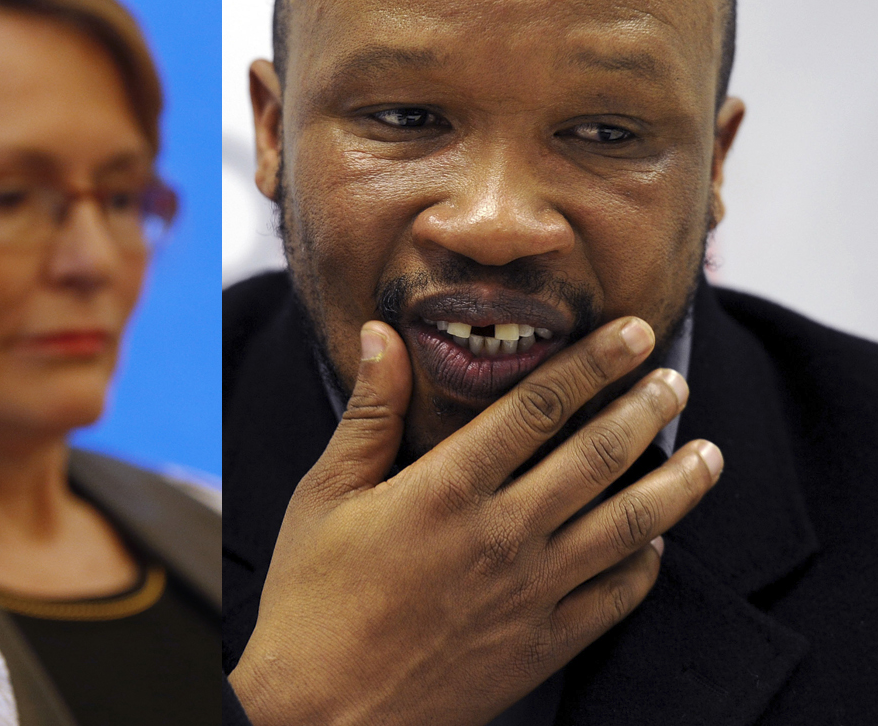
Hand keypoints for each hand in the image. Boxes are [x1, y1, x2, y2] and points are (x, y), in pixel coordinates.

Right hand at [229, 317, 722, 725]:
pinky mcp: (543, 644)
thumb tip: (384, 336)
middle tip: (672, 379)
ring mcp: (530, 592)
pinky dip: (647, 562)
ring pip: (629, 523)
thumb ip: (369, 411)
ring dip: (677, 482)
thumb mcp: (325, 494)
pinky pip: (617, 596)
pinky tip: (657, 540)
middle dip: (646, 408)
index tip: (629, 333)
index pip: (538, 405)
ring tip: (706, 453)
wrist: (325, 711)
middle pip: (598, 455)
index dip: (592, 362)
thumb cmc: (313, 599)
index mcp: (445, 488)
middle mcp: (501, 534)